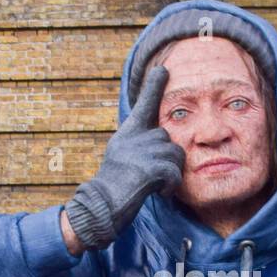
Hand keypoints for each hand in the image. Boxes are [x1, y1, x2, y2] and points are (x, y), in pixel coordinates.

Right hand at [63, 65, 185, 249]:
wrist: (100, 207)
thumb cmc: (114, 186)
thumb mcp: (123, 156)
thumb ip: (140, 143)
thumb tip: (163, 138)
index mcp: (127, 133)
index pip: (144, 105)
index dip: (154, 86)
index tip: (163, 68)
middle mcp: (133, 137)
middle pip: (170, 139)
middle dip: (169, 159)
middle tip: (152, 177)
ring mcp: (141, 152)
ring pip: (176, 155)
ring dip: (171, 173)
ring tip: (153, 185)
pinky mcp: (148, 169)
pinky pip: (174, 173)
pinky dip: (171, 187)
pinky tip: (159, 193)